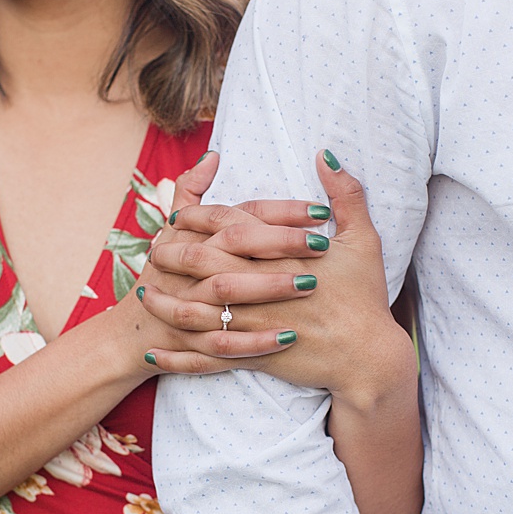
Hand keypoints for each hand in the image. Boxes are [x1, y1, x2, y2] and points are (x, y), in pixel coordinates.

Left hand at [141, 150, 412, 401]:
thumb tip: (325, 155)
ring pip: (196, 314)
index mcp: (282, 257)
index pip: (230, 227)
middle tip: (151, 251)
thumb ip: (346, 194)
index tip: (178, 216)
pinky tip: (152, 354)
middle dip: (172, 256)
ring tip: (143, 294)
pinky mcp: (252, 358)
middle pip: (203, 265)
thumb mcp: (364, 240)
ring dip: (165, 304)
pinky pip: (204, 359)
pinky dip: (176, 358)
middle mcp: (261, 290)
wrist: (369, 357)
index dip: (200, 219)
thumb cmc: (365, 297)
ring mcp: (254, 326)